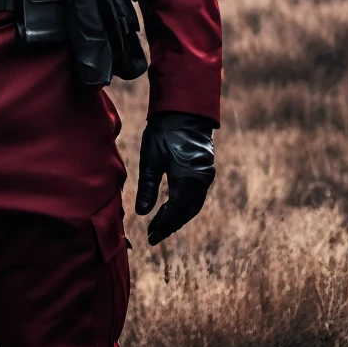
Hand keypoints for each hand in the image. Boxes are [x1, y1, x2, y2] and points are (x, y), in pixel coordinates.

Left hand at [135, 111, 214, 245]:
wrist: (183, 109)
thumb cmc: (164, 131)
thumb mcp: (150, 159)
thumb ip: (147, 188)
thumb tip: (142, 213)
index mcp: (188, 180)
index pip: (176, 212)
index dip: (163, 225)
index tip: (151, 237)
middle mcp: (201, 180)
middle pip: (186, 211)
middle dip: (171, 224)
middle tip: (154, 234)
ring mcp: (205, 174)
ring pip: (193, 204)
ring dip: (178, 215)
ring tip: (162, 225)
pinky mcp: (204, 168)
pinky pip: (196, 194)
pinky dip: (184, 204)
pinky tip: (173, 207)